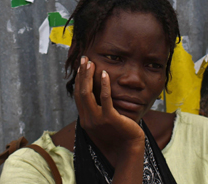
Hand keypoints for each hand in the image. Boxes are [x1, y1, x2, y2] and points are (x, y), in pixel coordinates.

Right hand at [74, 56, 144, 170]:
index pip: (78, 96)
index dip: (78, 81)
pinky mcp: (110, 118)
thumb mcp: (103, 122)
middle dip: (82, 74)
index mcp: (85, 120)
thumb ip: (97, 110)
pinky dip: (104, 84)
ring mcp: (97, 119)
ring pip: (88, 94)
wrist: (129, 147)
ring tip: (91, 63)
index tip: (80, 68)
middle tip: (84, 59)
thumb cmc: (119, 133)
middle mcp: (88, 120)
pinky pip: (105, 98)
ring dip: (88, 76)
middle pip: (80, 92)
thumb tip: (96, 95)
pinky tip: (105, 74)